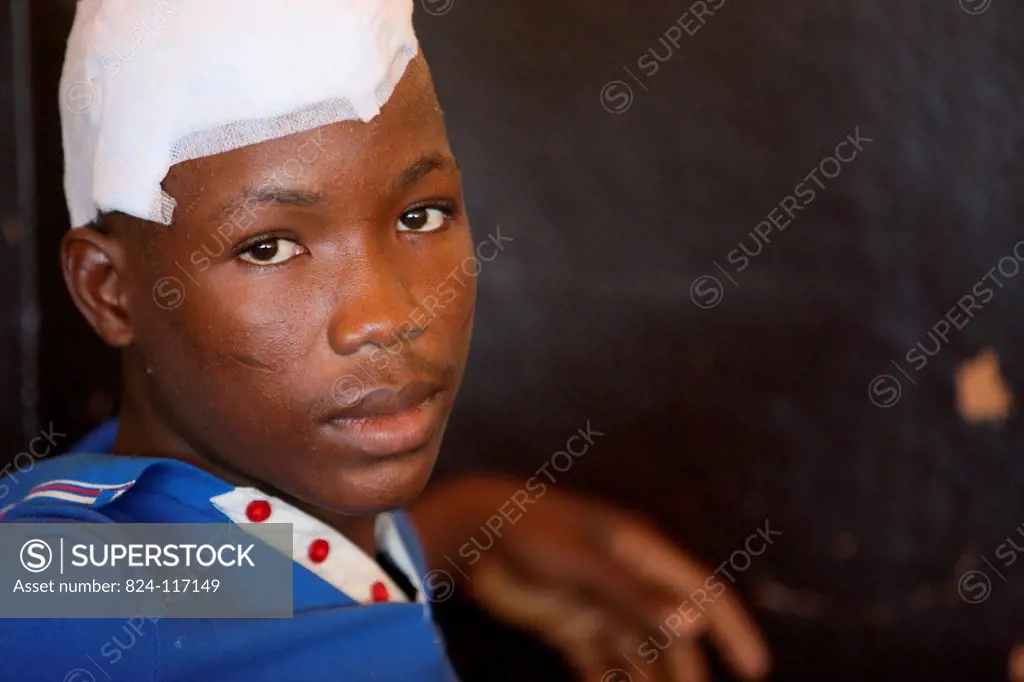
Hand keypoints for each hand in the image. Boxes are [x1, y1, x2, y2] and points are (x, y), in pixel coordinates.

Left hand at [410, 476, 769, 681]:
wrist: (472, 533)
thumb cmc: (531, 532)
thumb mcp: (583, 561)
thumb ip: (634, 594)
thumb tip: (693, 624)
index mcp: (642, 554)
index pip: (701, 593)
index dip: (732, 629)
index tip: (756, 668)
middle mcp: (629, 583)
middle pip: (673, 636)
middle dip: (689, 674)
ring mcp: (601, 607)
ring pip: (641, 657)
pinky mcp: (572, 628)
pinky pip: (603, 666)